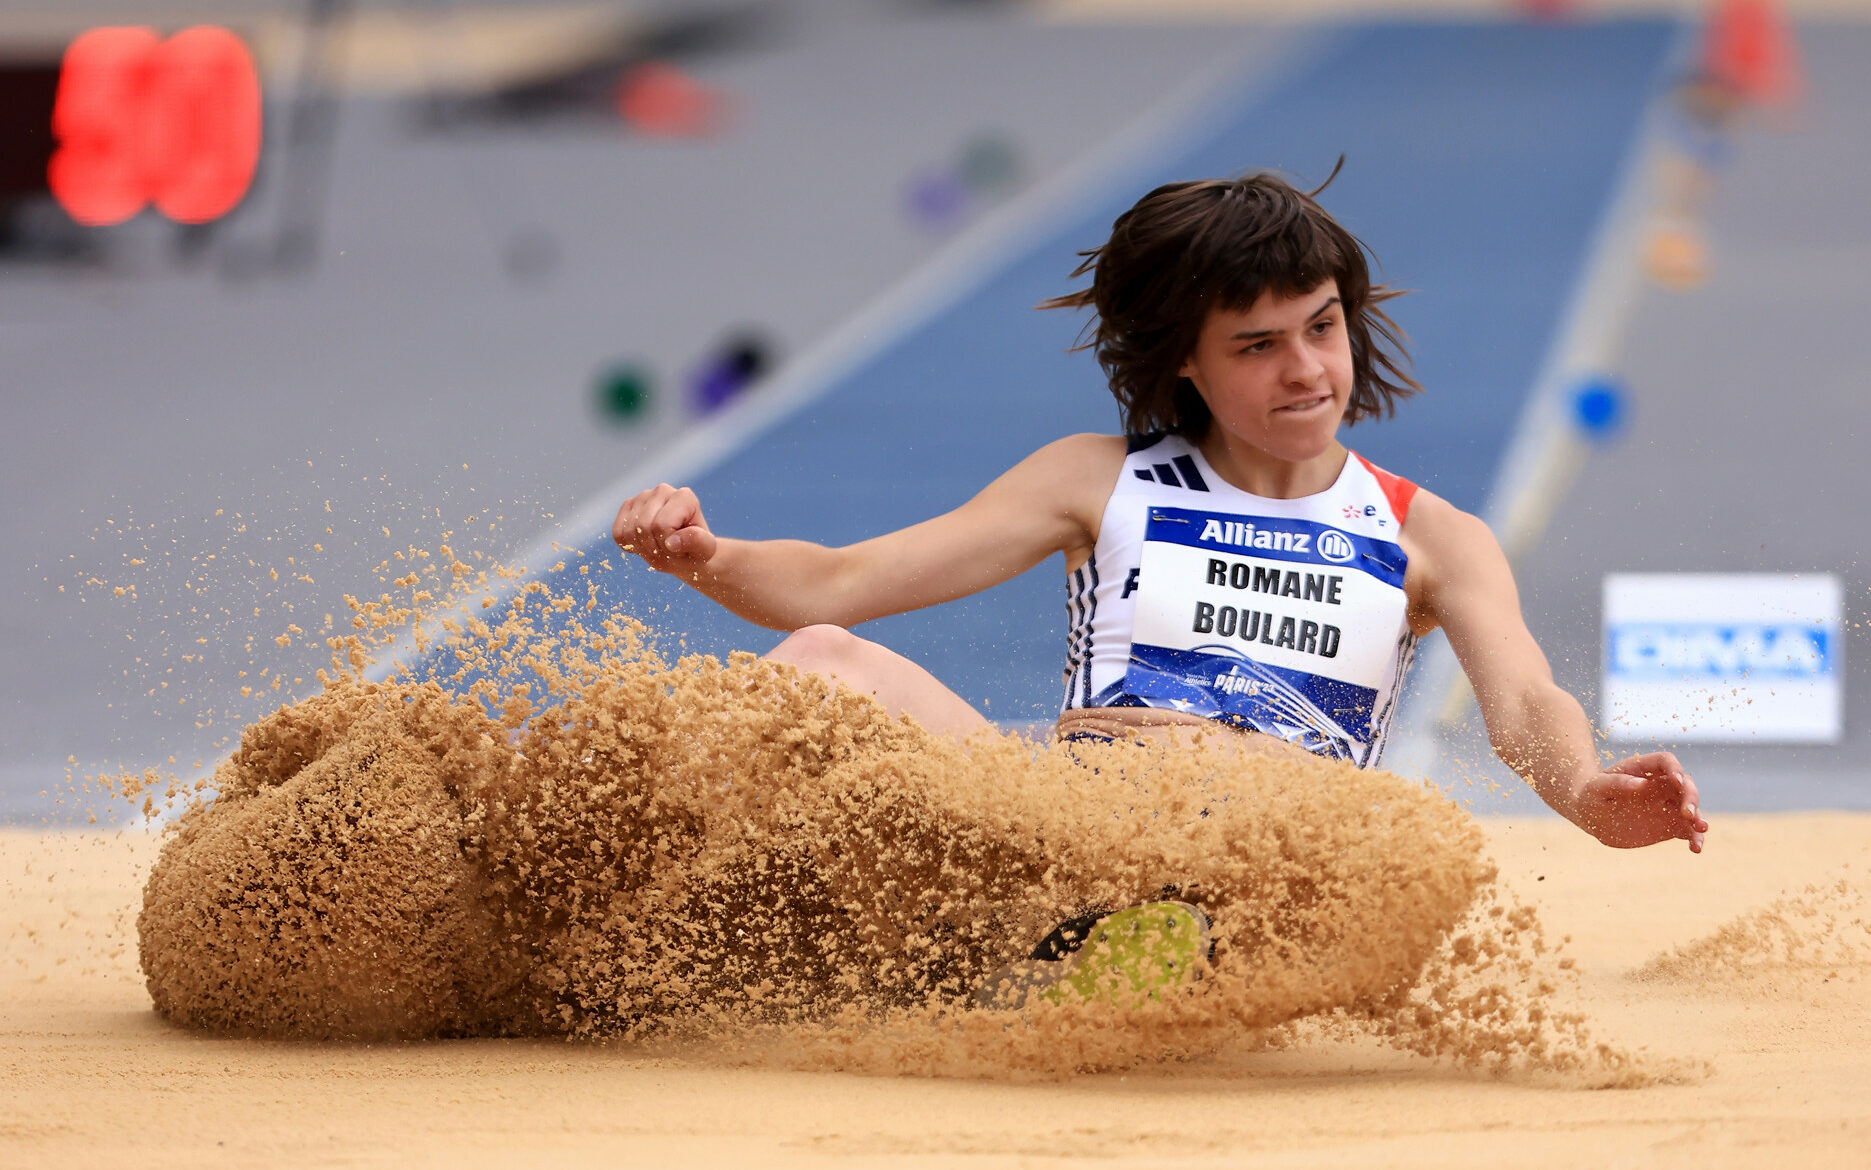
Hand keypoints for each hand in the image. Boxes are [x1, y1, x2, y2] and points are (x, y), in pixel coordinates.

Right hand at [611, 483, 717, 574]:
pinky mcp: (628, 506)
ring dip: (642, 548)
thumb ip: (696, 542)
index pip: (663, 525)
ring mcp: (643, 496)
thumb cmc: (696, 550)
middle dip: (654, 547)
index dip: (668, 546)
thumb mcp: (705, 551)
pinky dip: (629, 545)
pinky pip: (618, 533)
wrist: (684, 552)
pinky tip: (644, 542)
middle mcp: (663, 490)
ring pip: (630, 530)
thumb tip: (671, 542)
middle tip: (667, 550)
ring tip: (658, 546)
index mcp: (685, 497)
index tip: (680, 547)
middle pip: (644, 527)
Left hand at [1572, 751, 1707, 851]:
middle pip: (1685, 785)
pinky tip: (1695, 848)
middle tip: (1688, 814)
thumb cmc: (1592, 795)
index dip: (1675, 769)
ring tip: (1700, 830)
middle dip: (1691, 797)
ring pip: (1691, 809)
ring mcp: (1667, 806)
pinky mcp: (1669, 825)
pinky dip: (1693, 838)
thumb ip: (1617, 783)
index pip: (1666, 762)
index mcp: (1643, 769)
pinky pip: (1686, 830)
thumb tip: (1641, 783)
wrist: (1592, 815)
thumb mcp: (1598, 788)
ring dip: (1699, 819)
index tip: (1676, 781)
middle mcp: (1660, 786)